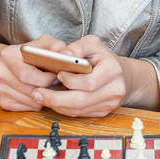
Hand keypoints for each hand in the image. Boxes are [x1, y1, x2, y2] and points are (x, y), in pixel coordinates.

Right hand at [0, 37, 66, 110]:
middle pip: (29, 90)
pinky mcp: (3, 102)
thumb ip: (56, 46)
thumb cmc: (28, 54)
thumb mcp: (42, 43)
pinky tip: (39, 93)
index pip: (27, 74)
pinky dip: (37, 103)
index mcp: (7, 55)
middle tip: (57, 84)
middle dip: (47, 89)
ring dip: (44, 98)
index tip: (57, 76)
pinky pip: (26, 108)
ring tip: (50, 88)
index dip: (46, 78)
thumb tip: (67, 55)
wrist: (7, 63)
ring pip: (30, 101)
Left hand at [36, 34, 153, 117]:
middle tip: (37, 93)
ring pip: (79, 110)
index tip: (57, 74)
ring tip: (40, 97)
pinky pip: (80, 114)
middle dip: (56, 99)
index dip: (71, 81)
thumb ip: (77, 47)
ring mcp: (109, 104)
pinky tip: (53, 102)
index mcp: (113, 70)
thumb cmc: (103, 57)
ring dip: (57, 105)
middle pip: (81, 100)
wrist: (122, 75)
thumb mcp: (93, 44)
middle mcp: (114, 90)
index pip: (89, 82)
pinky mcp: (103, 112)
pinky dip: (64, 109)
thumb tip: (62, 54)